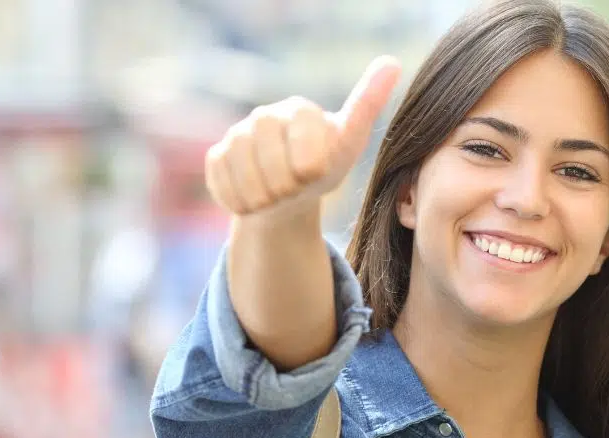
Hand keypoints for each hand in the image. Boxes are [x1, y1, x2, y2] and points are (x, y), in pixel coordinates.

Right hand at [204, 56, 401, 217]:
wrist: (290, 195)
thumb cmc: (324, 166)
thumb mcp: (350, 143)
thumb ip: (367, 106)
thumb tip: (391, 62)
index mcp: (300, 110)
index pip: (302, 145)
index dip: (309, 168)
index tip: (315, 173)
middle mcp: (265, 116)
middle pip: (269, 160)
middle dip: (286, 185)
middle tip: (296, 189)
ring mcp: (237, 135)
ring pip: (244, 177)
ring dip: (265, 198)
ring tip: (278, 195)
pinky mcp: (217, 157)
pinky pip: (223, 186)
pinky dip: (243, 203)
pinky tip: (256, 199)